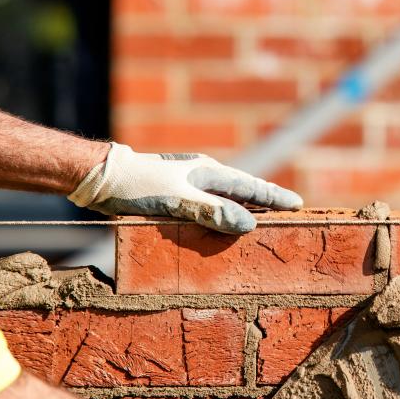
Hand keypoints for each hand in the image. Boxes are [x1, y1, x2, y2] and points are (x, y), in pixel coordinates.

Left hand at [68, 142, 302, 233]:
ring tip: (262, 221)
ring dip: (244, 209)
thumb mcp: (177, 201)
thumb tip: (249, 224)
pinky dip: (222, 215)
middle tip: (287, 213)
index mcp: (210, 172)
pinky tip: (221, 225)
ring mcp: (190, 183)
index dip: (276, 197)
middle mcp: (204, 175)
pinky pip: (209, 206)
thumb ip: (213, 212)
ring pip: (226, 198)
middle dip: (265, 202)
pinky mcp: (176, 193)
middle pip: (243, 191)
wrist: (101, 178)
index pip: (252, 187)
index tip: (298, 205)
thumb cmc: (138, 187)